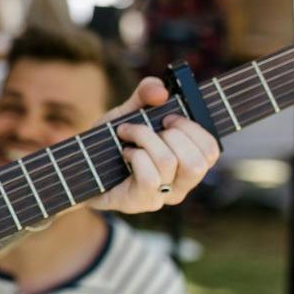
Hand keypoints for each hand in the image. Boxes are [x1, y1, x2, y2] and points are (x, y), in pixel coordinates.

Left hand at [93, 77, 218, 214]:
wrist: (81, 165)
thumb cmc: (111, 141)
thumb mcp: (129, 111)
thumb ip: (145, 95)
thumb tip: (161, 91)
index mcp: (187, 162)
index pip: (211, 150)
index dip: (193, 128)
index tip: (168, 117)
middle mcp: (180, 184)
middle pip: (197, 161)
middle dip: (171, 134)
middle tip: (149, 127)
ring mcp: (161, 196)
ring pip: (168, 163)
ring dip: (144, 138)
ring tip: (128, 135)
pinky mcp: (140, 202)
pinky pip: (149, 178)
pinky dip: (135, 156)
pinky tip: (125, 153)